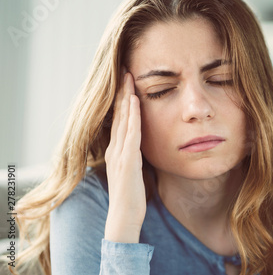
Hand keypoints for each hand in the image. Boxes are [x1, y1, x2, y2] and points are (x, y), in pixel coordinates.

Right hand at [104, 70, 145, 242]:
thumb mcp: (133, 172)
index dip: (122, 100)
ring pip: (123, 119)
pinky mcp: (127, 161)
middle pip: (118, 115)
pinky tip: (135, 101)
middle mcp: (115, 149)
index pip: (119, 120)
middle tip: (125, 70)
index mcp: (116, 151)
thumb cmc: (131, 197)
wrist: (124, 217)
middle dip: (122, 92)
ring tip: (129, 77)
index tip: (127, 82)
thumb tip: (143, 147)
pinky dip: (133, 115)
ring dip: (126, 97)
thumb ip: (135, 158)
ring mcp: (119, 154)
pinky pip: (131, 133)